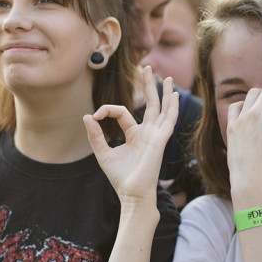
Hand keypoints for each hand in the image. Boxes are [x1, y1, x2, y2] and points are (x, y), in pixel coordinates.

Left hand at [84, 67, 178, 206]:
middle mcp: (148, 133)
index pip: (122, 112)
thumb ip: (96, 135)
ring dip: (165, 93)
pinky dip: (172, 108)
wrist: (131, 194)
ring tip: (168, 77)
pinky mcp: (160, 141)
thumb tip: (87, 116)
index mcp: (135, 134)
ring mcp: (156, 136)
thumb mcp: (103, 153)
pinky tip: (175, 96)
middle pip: (151, 103)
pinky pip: (168, 121)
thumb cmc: (120, 178)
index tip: (94, 115)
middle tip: (147, 67)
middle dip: (149, 85)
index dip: (107, 109)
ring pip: (162, 109)